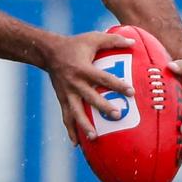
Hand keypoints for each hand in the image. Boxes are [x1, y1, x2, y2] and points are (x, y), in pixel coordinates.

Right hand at [45, 31, 135, 145]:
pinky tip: (76, 144)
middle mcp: (74, 83)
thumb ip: (113, 40)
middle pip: (90, 98)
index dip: (117, 84)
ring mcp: (67, 93)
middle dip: (103, 107)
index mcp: (83, 69)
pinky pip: (66, 117)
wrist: (48, 52)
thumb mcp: (93, 38)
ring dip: (84, 126)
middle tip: (117, 115)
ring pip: (76, 112)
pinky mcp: (62, 99)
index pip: (103, 78)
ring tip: (95, 137)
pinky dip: (71, 130)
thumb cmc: (75, 44)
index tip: (131, 92)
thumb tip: (133, 42)